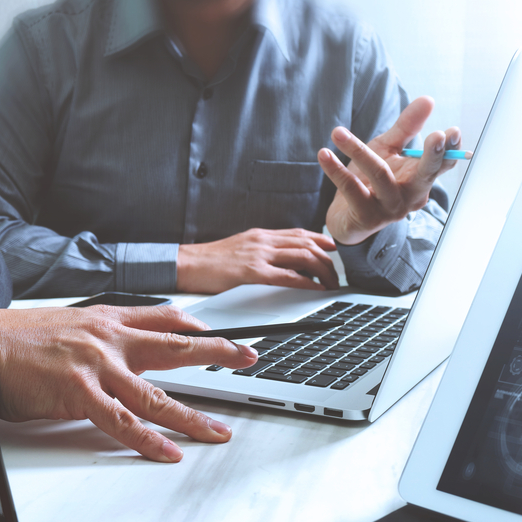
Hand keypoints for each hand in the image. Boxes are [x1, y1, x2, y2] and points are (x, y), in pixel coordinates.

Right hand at [0, 305, 257, 462]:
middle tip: (247, 356)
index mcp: (107, 319)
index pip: (163, 317)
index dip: (195, 325)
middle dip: (216, 352)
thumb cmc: (18, 338)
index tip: (217, 331)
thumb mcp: (68, 322)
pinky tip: (169, 452)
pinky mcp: (79, 392)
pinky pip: (122, 422)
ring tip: (219, 431)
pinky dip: (149, 440)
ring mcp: (97, 365)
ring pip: (156, 394)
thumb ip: (99, 334)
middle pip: (175, 346)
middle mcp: (109, 338)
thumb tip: (120, 348)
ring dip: (193, 416)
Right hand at [176, 228, 338, 293]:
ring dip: (322, 271)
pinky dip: (306, 282)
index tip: (333, 251)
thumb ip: (260, 252)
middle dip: (328, 259)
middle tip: (335, 275)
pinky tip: (315, 288)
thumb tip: (279, 262)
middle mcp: (263, 241)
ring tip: (330, 284)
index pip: (299, 233)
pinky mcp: (252, 271)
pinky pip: (287, 275)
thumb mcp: (239, 249)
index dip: (321, 241)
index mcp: (260, 235)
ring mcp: (258, 255)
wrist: (186, 264)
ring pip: (303, 256)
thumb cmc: (209, 261)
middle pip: (307, 243)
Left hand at [320, 96, 464, 244]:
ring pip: (380, 175)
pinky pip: (352, 189)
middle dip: (432, 155)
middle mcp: (411, 197)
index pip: (442, 164)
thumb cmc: (370, 180)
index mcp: (420, 179)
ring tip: (337, 132)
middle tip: (437, 134)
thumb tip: (428, 99)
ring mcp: (391, 210)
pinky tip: (324, 154)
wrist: (346, 218)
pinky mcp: (367, 218)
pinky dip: (336, 170)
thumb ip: (406, 127)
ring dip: (357, 150)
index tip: (452, 131)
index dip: (450, 149)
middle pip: (425, 174)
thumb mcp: (388, 150)